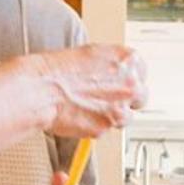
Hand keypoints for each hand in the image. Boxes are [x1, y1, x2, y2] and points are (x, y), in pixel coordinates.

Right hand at [28, 44, 146, 136]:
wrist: (42, 89)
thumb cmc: (58, 70)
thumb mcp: (91, 55)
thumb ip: (110, 67)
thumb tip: (114, 75)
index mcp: (128, 61)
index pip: (141, 72)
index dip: (128, 80)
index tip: (119, 84)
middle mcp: (130, 84)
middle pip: (140, 97)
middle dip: (126, 99)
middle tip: (107, 98)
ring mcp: (120, 107)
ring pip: (126, 117)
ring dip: (112, 115)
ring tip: (89, 107)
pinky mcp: (107, 127)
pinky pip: (107, 129)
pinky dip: (96, 125)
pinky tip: (81, 115)